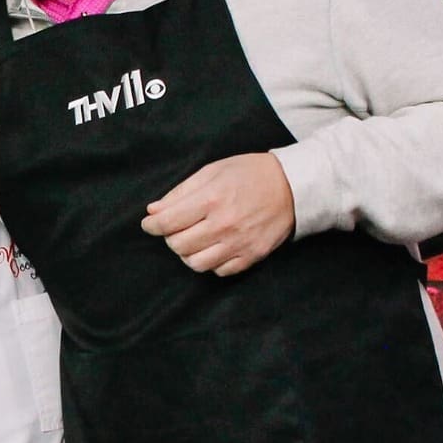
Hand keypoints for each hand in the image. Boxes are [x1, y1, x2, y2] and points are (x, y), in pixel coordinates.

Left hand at [141, 152, 295, 275]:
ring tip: (193, 240)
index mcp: (211, 200)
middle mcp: (224, 225)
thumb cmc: (249, 174)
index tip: (150, 223)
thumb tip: (153, 211)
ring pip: (196, 263)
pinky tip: (212, 248)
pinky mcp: (252, 256)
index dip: (152, 225)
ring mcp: (239, 243)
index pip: (167, 222)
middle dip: (170, 237)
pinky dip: (210, 262)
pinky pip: (220, 271)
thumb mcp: (212, 171)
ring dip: (187, 253)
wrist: (293, 186)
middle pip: (178, 246)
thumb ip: (181, 192)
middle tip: (175, 228)